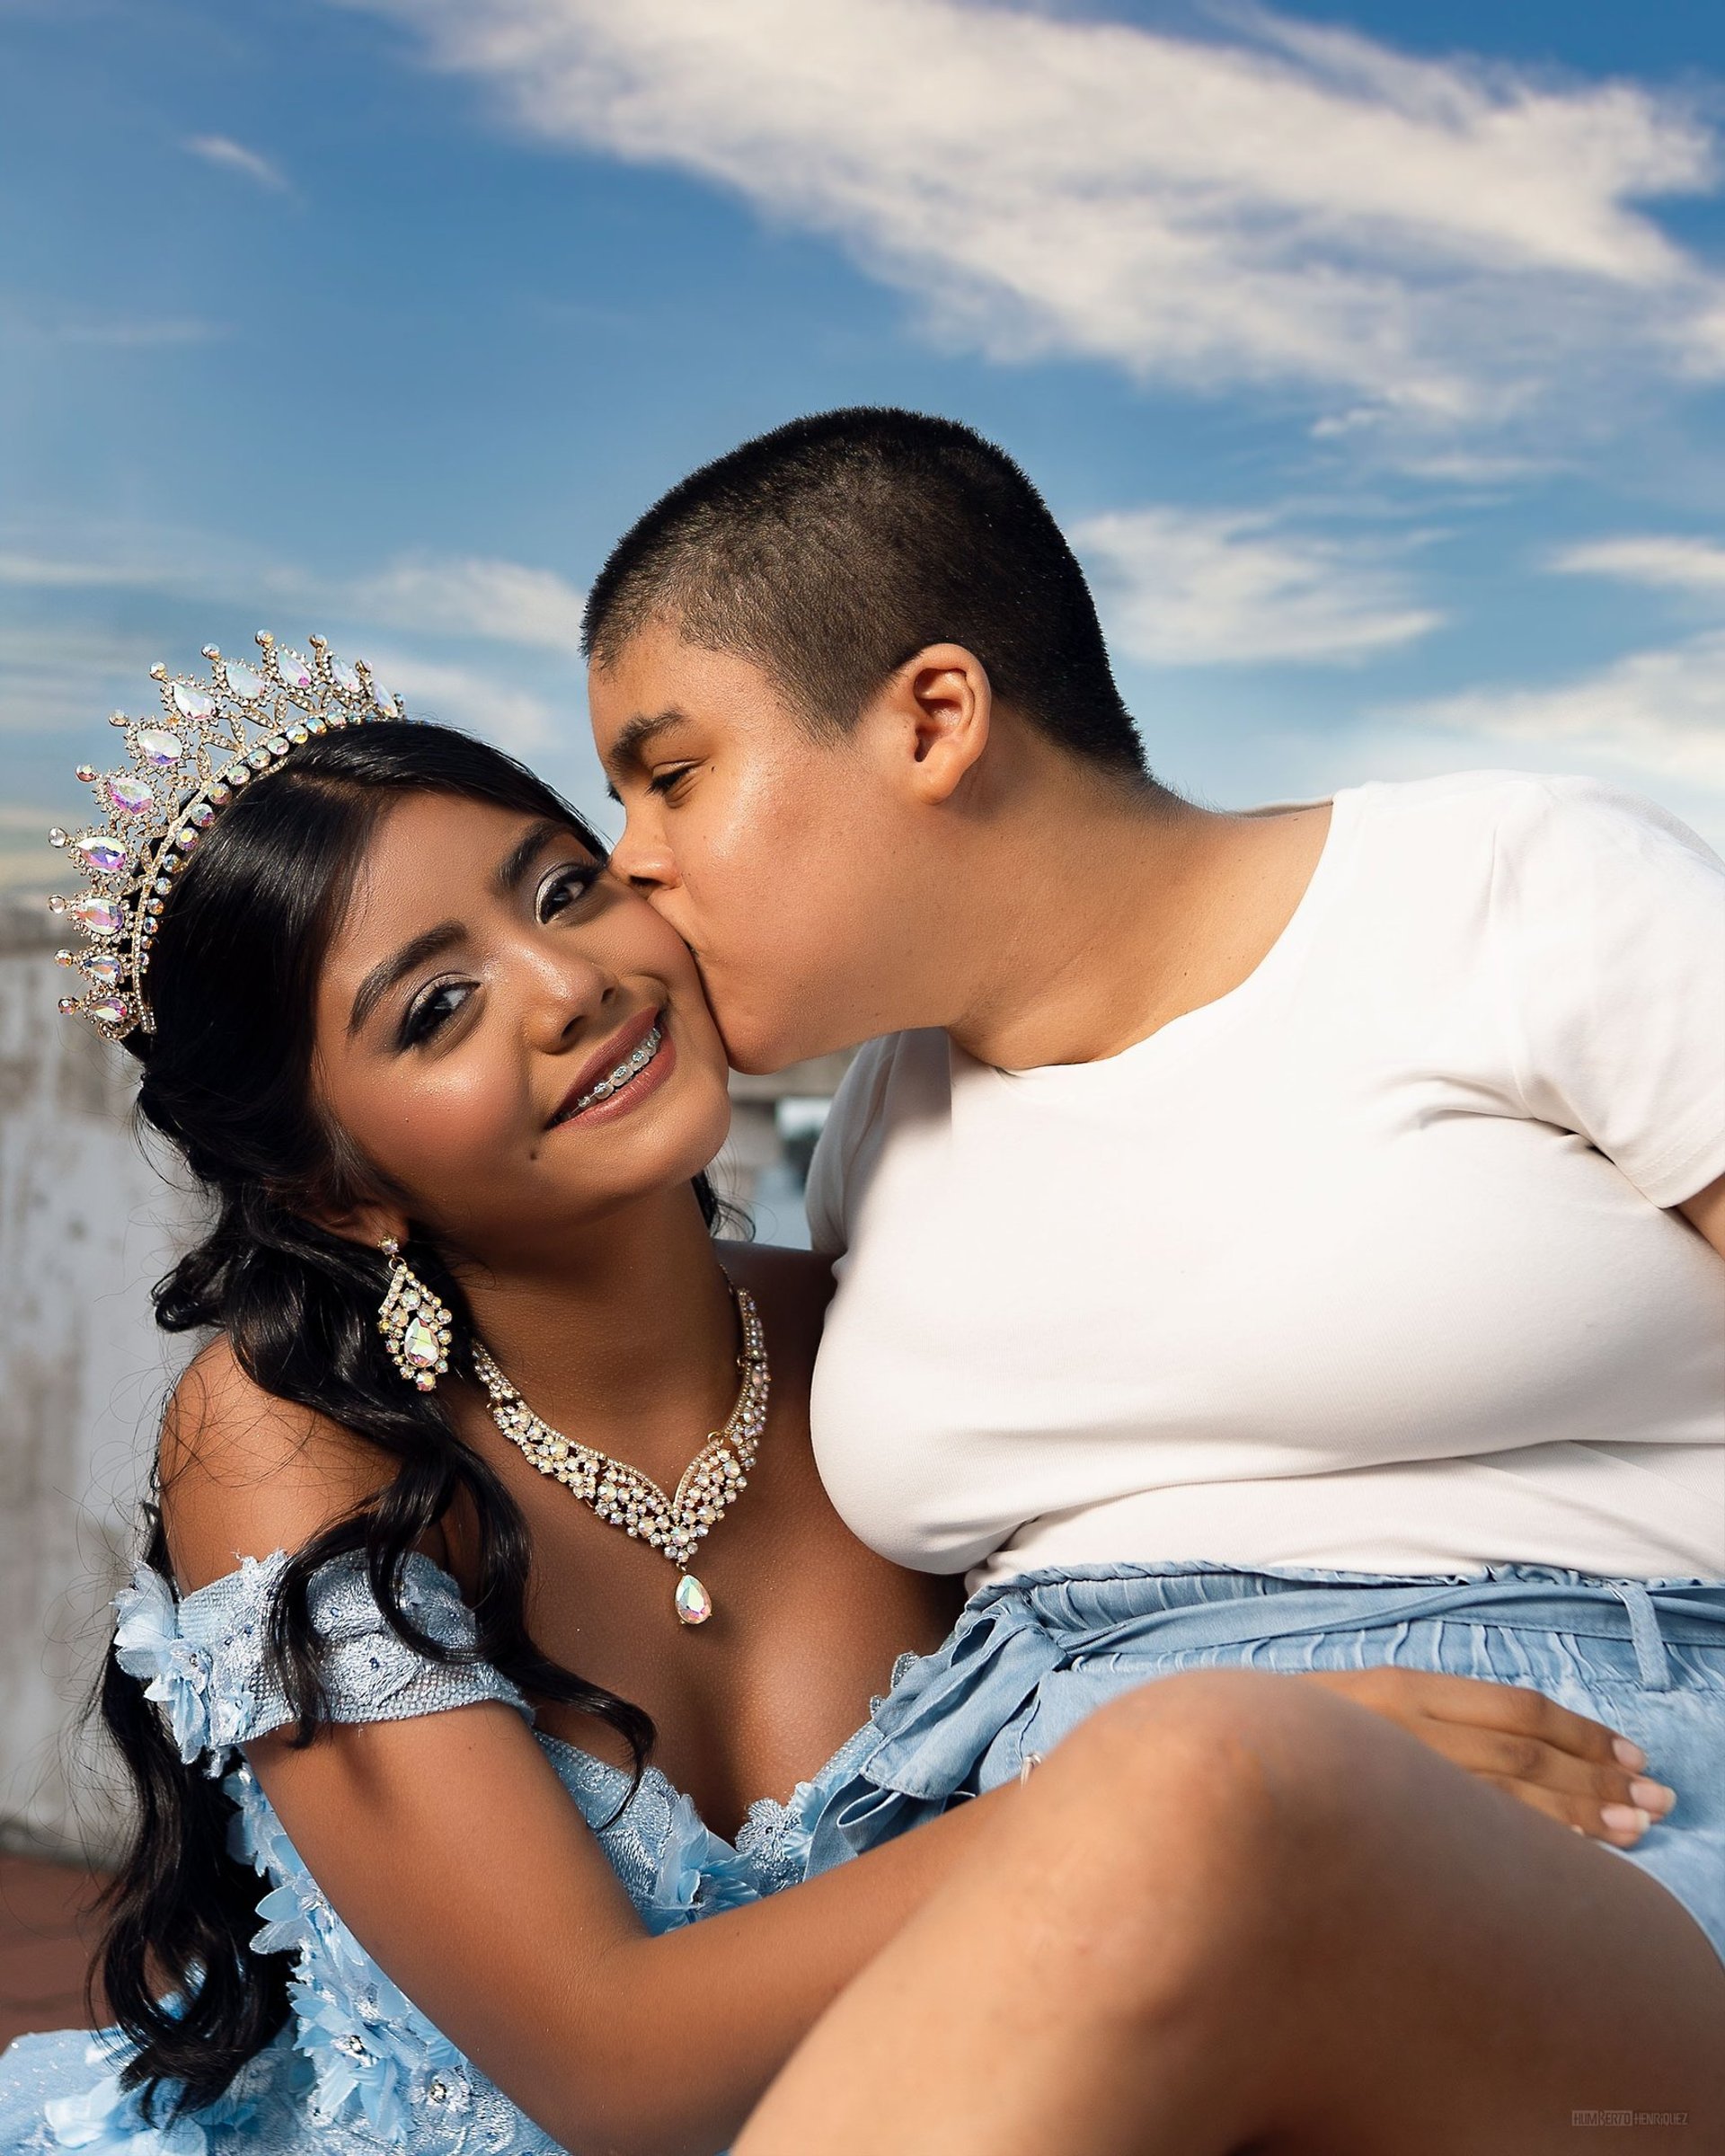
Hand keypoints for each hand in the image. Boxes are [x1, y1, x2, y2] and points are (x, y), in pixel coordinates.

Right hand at [1294, 1667, 1674, 1845]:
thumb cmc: (1289, 1739)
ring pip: (1504, 1799)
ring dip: (1579, 1815)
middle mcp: (1401, 1728)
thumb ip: (1424, 1723)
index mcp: (1400, 1690)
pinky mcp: (1376, 1826)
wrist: (1208, 1760)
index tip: (1629, 1755)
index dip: (1579, 1732)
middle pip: (1522, 1755)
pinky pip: (1466, 1837)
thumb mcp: (1358, 1707)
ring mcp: (1387, 1779)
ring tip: (1636, 1830)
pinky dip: (1524, 1846)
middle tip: (1657, 1800)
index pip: (1513, 1710)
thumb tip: (1511, 1751)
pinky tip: (1568, 1860)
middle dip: (1596, 1778)